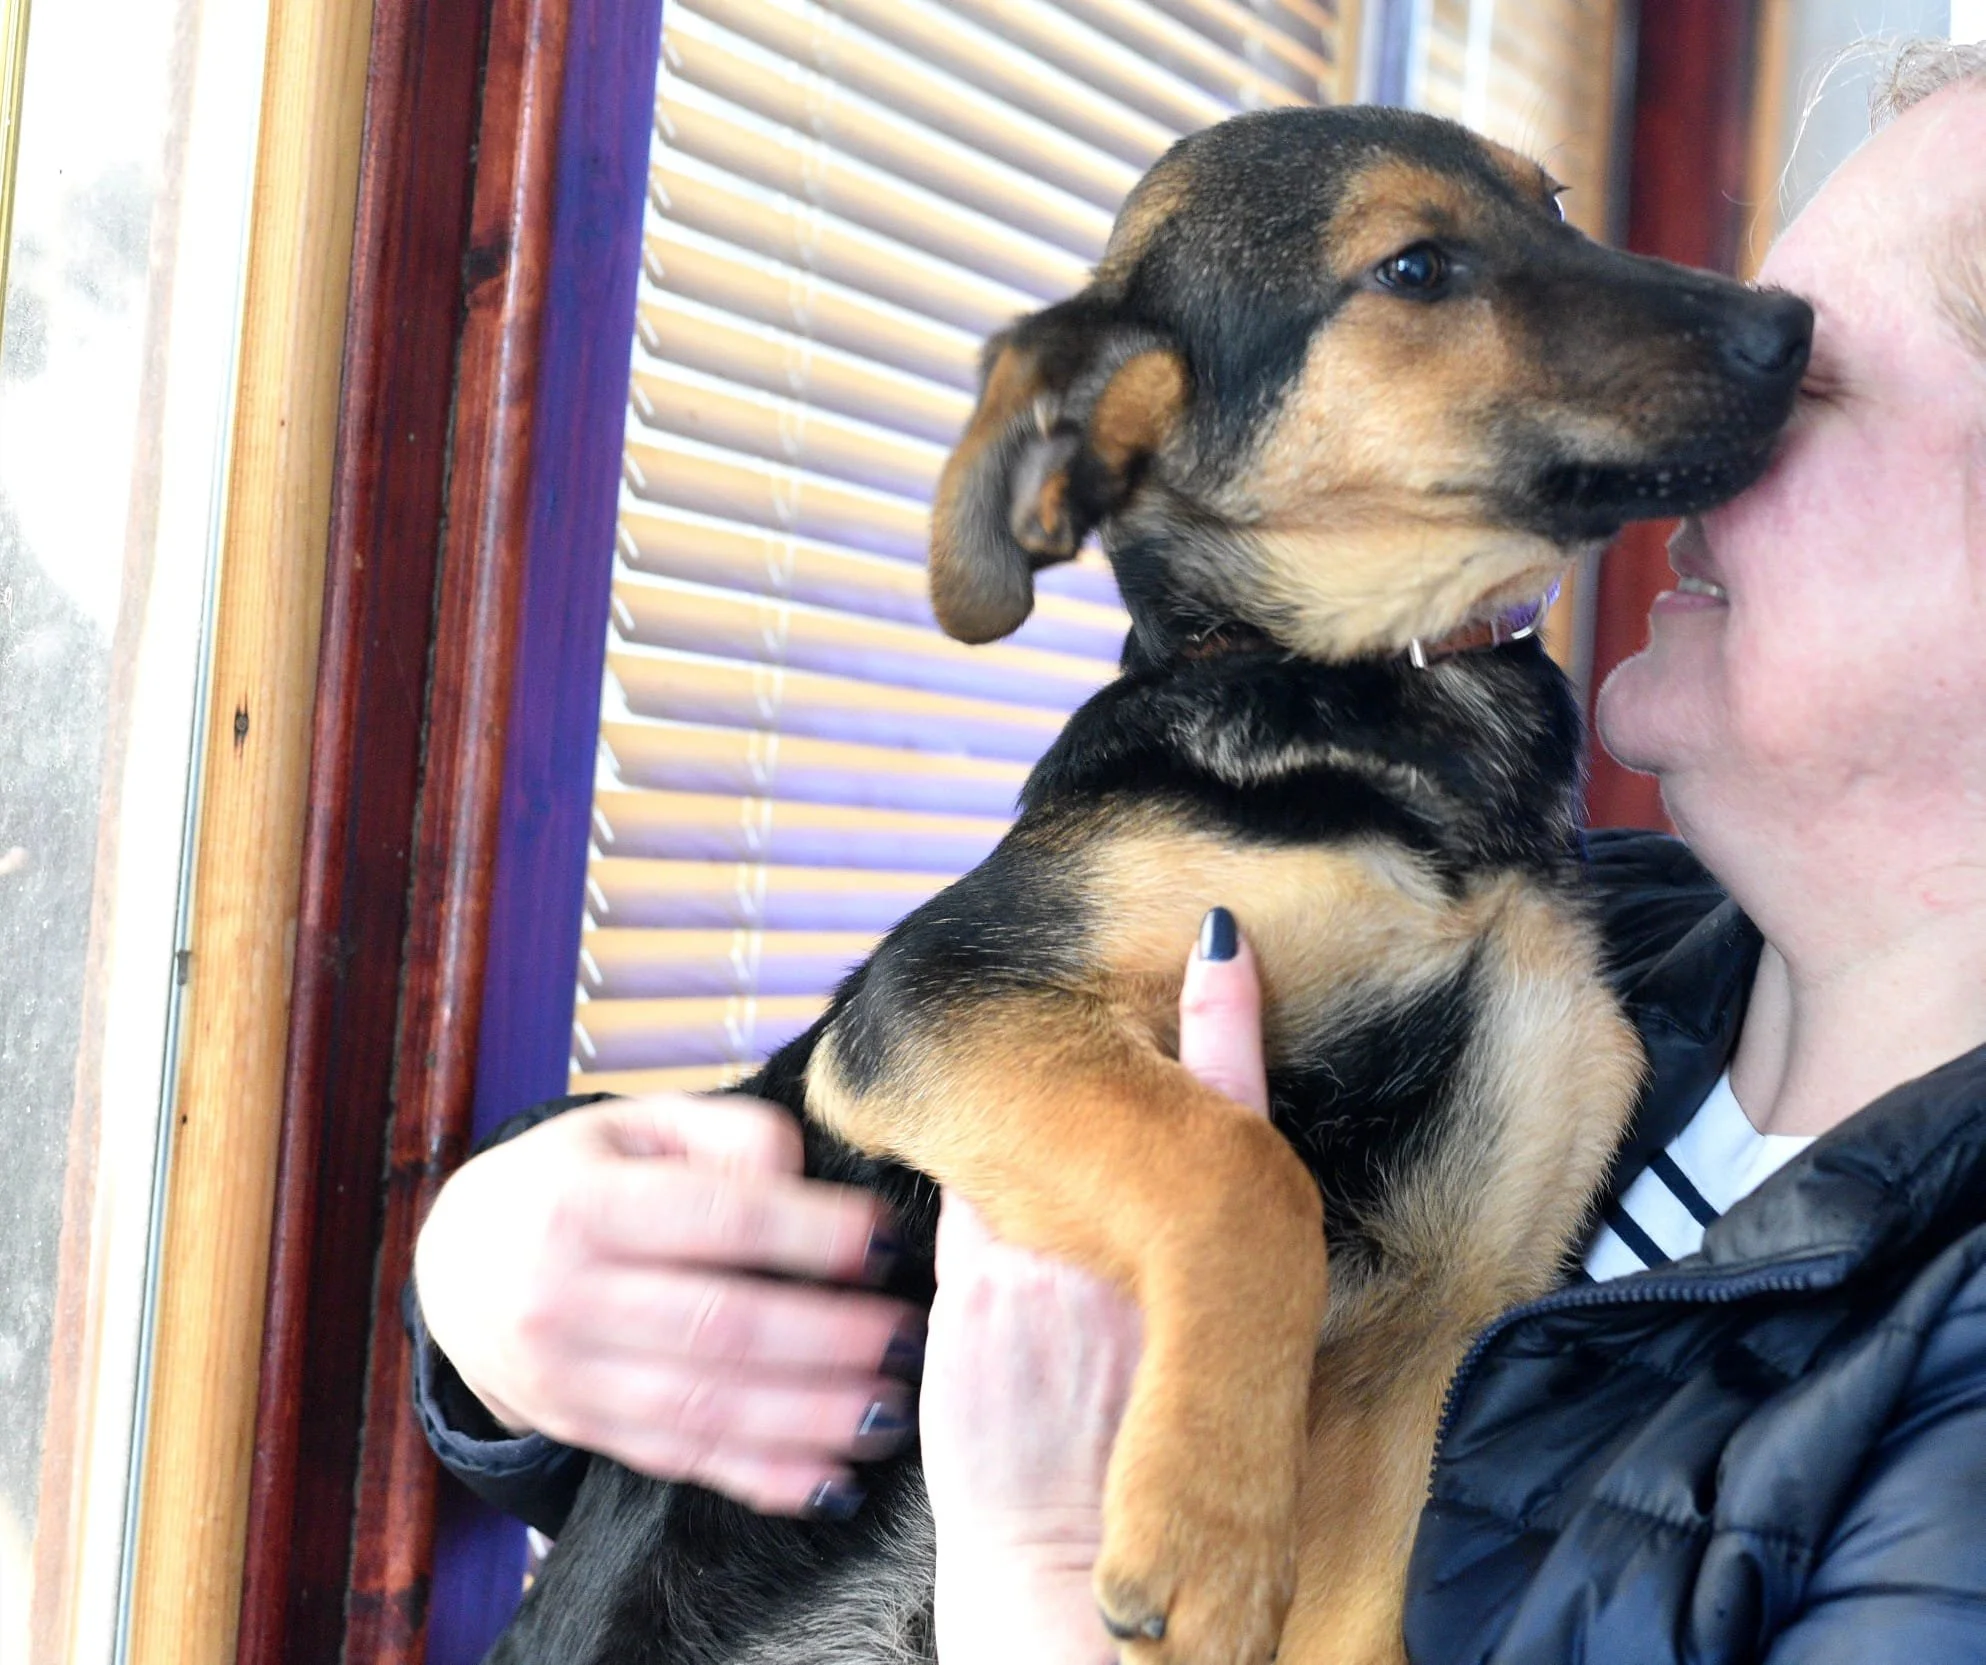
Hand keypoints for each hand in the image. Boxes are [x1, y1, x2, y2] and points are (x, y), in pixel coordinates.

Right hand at [413, 1093, 923, 1514]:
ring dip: (810, 1419)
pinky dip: (760, 1477)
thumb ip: (726, 1133)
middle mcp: (564, 1296)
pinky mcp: (583, 1430)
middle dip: (830, 1339)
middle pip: (720, 1326)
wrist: (458, 1264)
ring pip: (706, 1408)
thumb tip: (800, 1176)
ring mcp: (568, 1377)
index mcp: (582, 1202)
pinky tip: (831, 1480)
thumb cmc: (578, 1177)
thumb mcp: (635, 1125)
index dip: (814, 1234)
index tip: (889, 1241)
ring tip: (890, 1412)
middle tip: (909, 1340)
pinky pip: (681, 1461)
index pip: (719, 1219)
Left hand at [922, 910, 1271, 1663]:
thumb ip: (1160, 1268)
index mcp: (1208, 1263)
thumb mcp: (1184, 1360)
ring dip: (1020, 1180)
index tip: (1219, 931)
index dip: (1222, 1012)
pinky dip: (972, 1220)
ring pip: (1022, 1165)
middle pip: (1101, 1123)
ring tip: (1034, 1267)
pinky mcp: (983, 1281)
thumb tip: (1121, 1204)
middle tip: (1121, 1006)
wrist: (1068, 1570)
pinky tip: (981, 1262)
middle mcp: (1135, 1243)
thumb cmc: (1135, 1476)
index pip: (1223, 1108)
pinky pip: (966, 1207)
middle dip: (1092, 1091)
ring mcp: (1054, 1253)